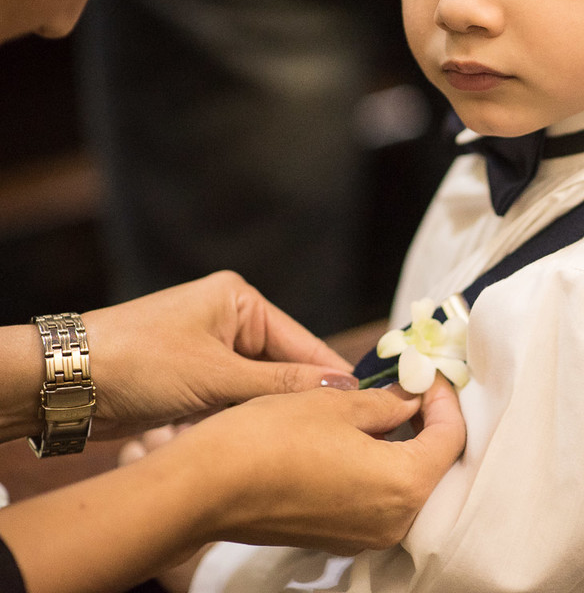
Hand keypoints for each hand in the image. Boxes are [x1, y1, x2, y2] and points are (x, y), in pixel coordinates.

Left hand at [83, 271, 356, 438]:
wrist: (66, 380)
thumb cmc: (139, 361)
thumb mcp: (217, 377)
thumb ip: (281, 385)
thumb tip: (342, 388)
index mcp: (239, 301)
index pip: (302, 341)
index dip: (329, 375)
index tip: (362, 404)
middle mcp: (229, 320)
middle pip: (282, 367)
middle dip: (293, 398)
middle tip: (328, 430)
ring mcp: (211, 350)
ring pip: (258, 388)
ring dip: (262, 412)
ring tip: (291, 436)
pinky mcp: (193, 378)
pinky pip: (233, 401)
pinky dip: (237, 419)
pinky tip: (250, 437)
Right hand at [167, 376, 465, 554]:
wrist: (204, 489)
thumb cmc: (270, 440)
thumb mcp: (337, 404)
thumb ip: (385, 403)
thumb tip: (409, 398)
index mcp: (405, 486)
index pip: (450, 437)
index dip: (443, 398)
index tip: (427, 373)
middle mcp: (394, 522)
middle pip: (433, 464)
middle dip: (427, 421)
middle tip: (411, 384)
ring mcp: (365, 535)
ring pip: (405, 483)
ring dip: (403, 443)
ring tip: (384, 403)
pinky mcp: (338, 536)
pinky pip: (376, 498)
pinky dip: (378, 466)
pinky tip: (359, 435)